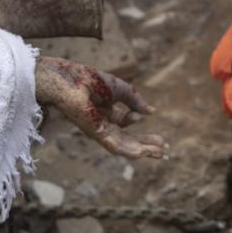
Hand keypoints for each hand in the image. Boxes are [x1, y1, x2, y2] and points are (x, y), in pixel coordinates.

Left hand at [35, 57, 166, 158]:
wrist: (67, 80)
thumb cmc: (87, 79)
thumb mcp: (118, 88)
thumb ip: (134, 100)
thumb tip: (151, 112)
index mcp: (105, 110)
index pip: (126, 122)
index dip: (138, 120)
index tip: (146, 113)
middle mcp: (102, 122)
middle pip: (128, 137)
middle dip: (146, 143)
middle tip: (164, 149)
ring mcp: (98, 130)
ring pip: (124, 145)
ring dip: (143, 150)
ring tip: (160, 153)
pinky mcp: (95, 134)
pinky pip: (114, 146)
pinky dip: (129, 150)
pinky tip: (142, 153)